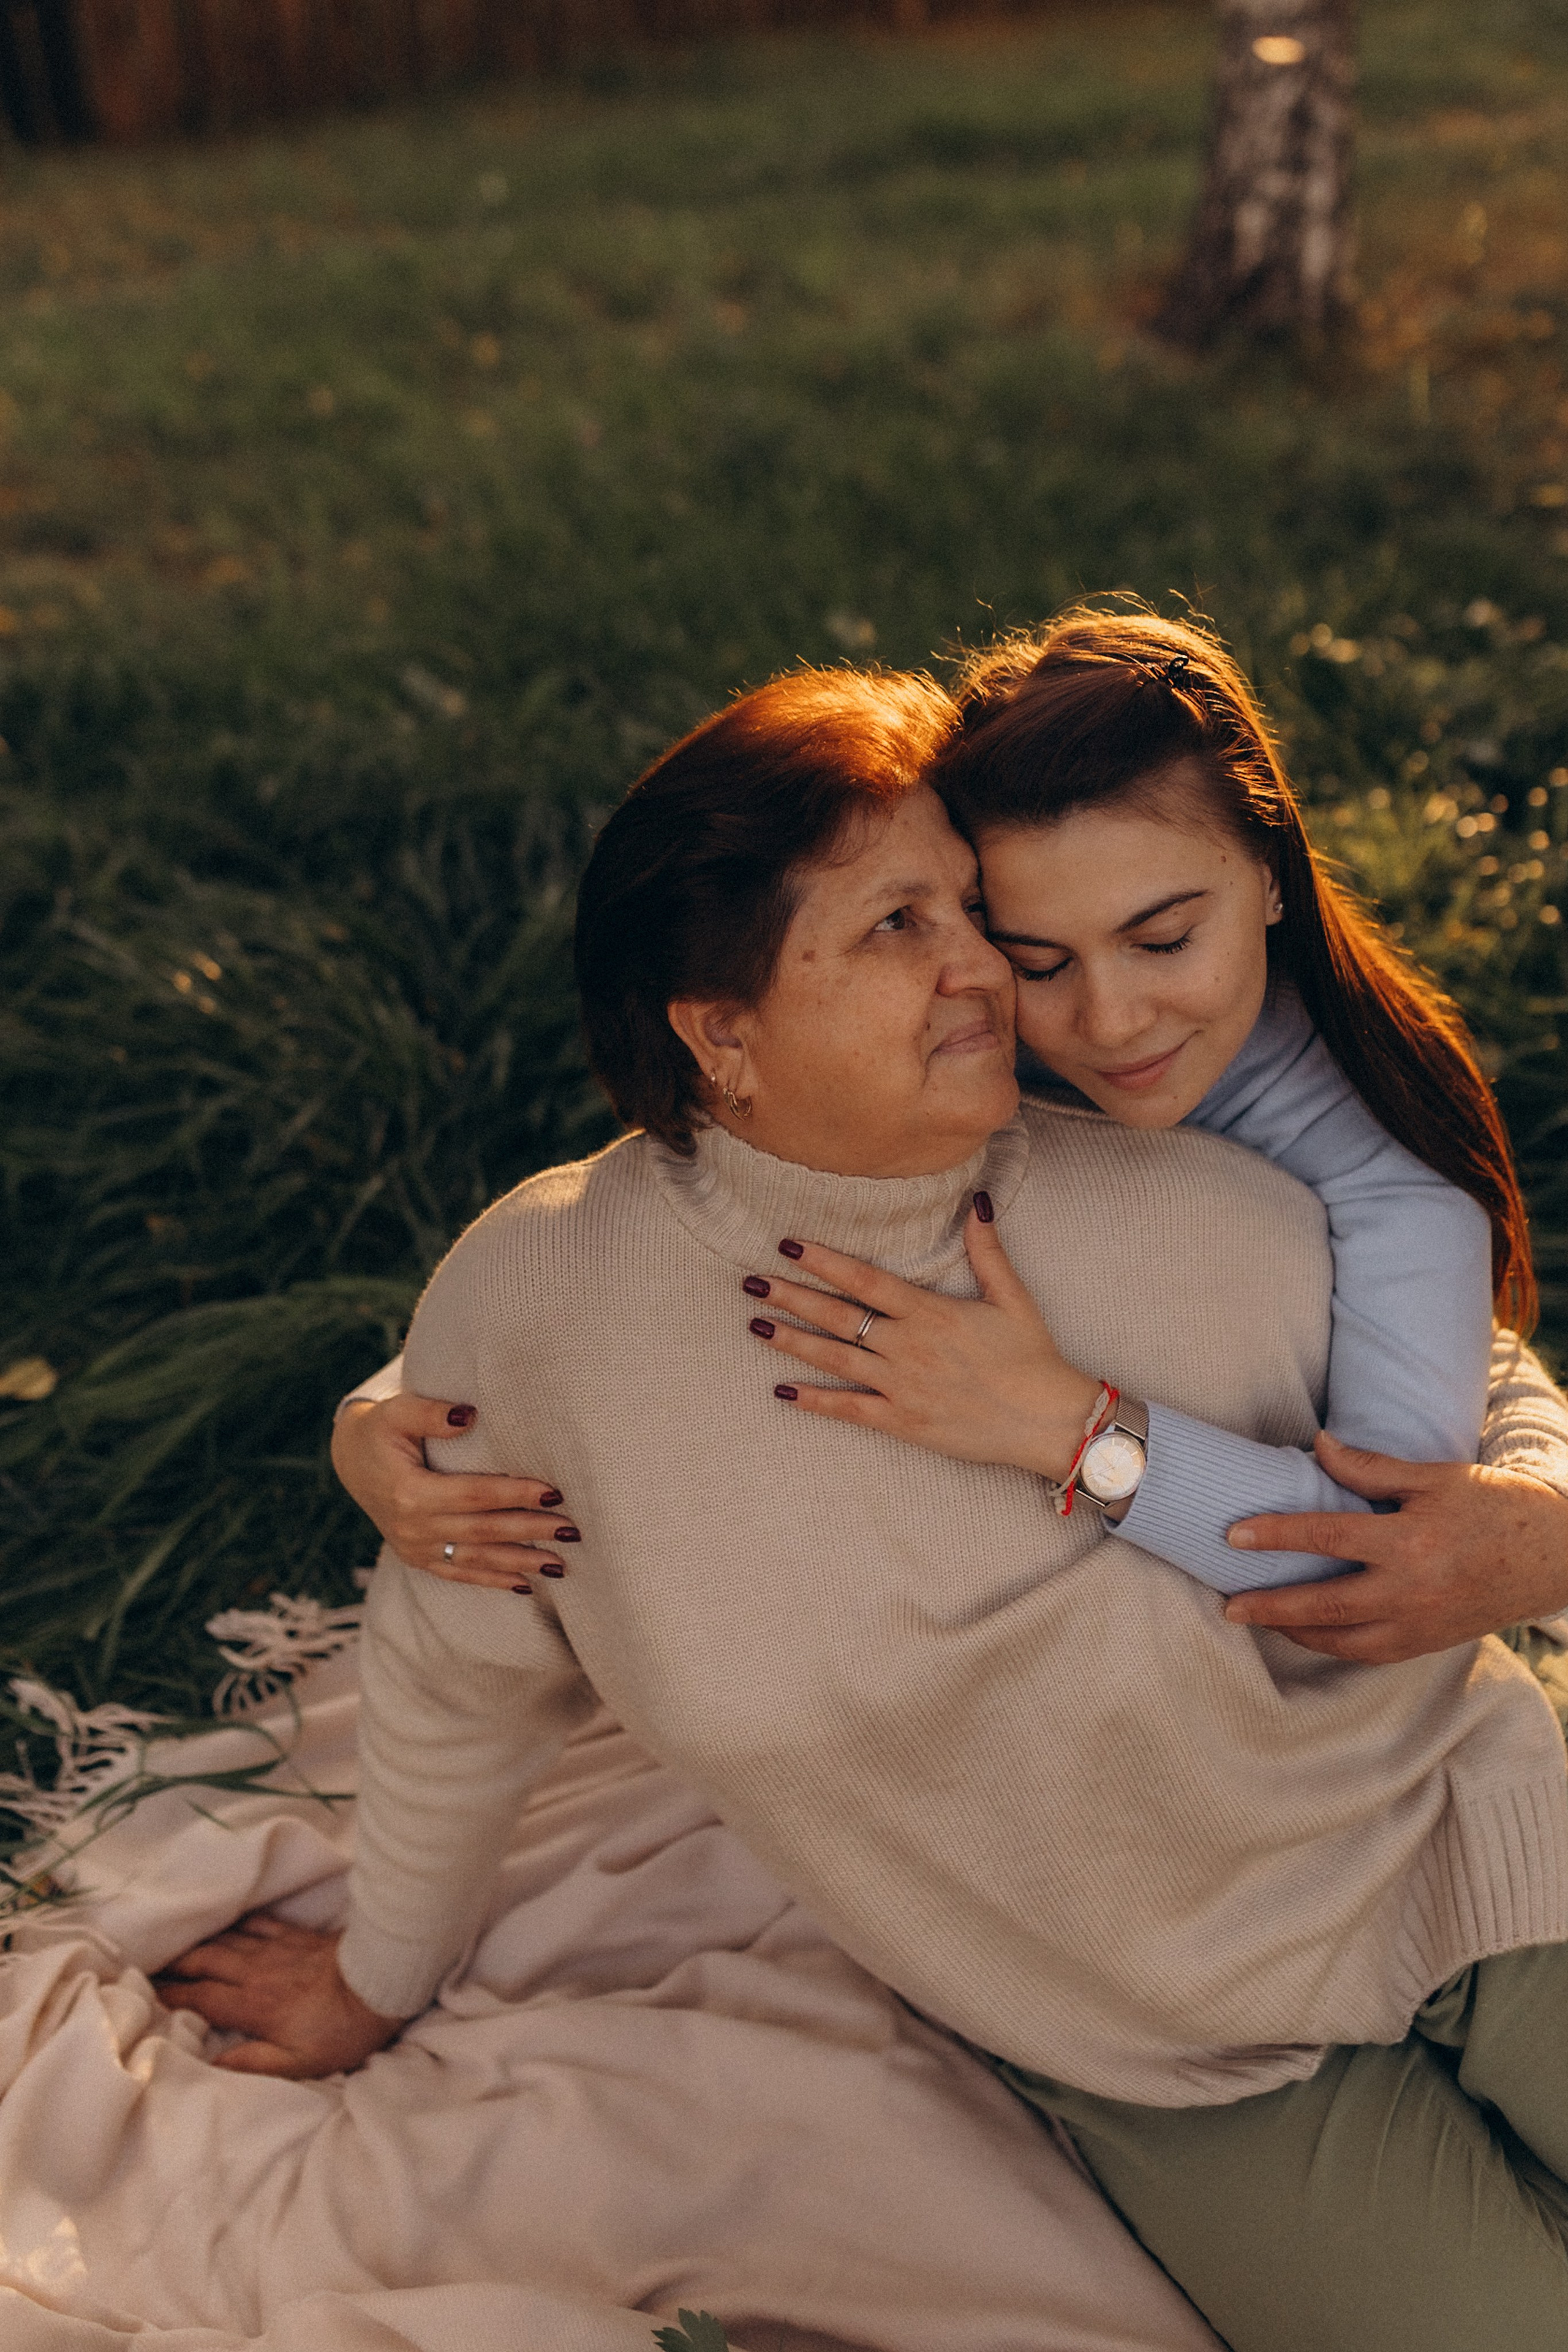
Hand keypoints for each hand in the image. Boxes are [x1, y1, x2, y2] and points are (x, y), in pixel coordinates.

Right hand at [154, 1913, 406, 2077]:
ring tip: (176, 1942)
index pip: (201, 1998)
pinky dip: (236, 1922)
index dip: (171, 1996)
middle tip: (150, 1963)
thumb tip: (212, 2062)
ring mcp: (276, 1948)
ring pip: (226, 1939)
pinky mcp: (296, 1935)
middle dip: (175, 1963)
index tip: (146, 1994)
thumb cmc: (342, 2029)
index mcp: (253, 2006)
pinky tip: (228, 1922)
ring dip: (199, 1941)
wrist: (382, 1981)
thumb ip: (252, 2062)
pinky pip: (257, 1923)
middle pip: (205, 1961)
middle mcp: (256, 1971)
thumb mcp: (299, 2062)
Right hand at [331, 1390, 581, 1591]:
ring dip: (521, 1562)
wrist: (350, 1460)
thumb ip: (431, 1413)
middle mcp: (414, 1528)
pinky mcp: (418, 1558)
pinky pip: (461, 1573)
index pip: (475, 1496)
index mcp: (410, 1492)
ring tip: (561, 1563)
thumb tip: (469, 1415)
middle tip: (572, 1530)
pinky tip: (526, 1584)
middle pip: (484, 1531)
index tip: (555, 1492)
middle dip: (531, 1531)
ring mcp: (415, 1548)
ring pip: (478, 1558)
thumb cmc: (382, 1430)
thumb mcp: (397, 1412)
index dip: (516, 1494)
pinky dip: (493, 1580)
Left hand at [744, 1200, 1103, 1478]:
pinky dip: (814, 1402)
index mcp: (930, 1313)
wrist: (1048, 1421)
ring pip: (835, 1359)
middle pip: (838, 1316)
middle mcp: (908, 1348)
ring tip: (756, 1323)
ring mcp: (902, 1386)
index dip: (823, 1261)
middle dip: (792, 1297)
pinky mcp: (903, 1422)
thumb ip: (987, 1251)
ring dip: (792, 1342)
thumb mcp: (1013, 1298)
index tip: (788, 1245)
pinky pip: (849, 1410)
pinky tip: (782, 1391)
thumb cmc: (1032, 1358)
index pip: (865, 1280)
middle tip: (751, 1282)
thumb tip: (978, 1201)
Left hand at [1223, 1430, 1567, 1662]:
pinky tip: (1308, 1633)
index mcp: (1410, 1542)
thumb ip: (1371, 1468)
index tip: (1234, 1535)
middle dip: (1270, 1606)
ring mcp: (1420, 1625)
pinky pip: (1369, 1653)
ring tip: (1258, 1619)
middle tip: (1228, 1604)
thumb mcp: (1434, 1476)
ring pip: (1343, 1641)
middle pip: (1324, 1605)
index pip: (1326, 1538)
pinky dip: (1333, 1646)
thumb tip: (1318, 1446)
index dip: (1276, 1535)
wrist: (1554, 1555)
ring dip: (1295, 1632)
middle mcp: (1411, 1591)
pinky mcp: (1428, 1643)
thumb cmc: (1495, 1506)